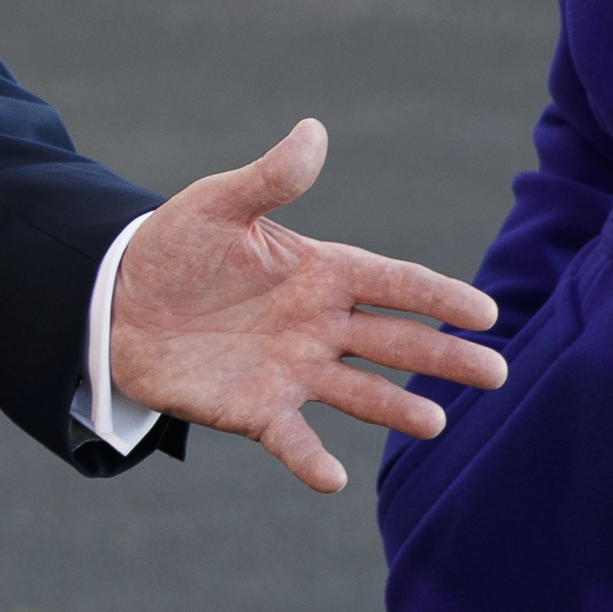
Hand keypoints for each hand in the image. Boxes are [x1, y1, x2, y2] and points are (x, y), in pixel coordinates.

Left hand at [104, 117, 506, 493]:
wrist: (116, 303)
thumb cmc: (173, 247)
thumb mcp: (216, 206)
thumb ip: (268, 179)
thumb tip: (312, 131)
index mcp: (320, 272)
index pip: (393, 283)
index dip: (438, 297)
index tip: (486, 314)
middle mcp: (319, 325)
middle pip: (395, 342)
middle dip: (445, 358)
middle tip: (496, 375)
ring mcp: (292, 371)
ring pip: (360, 394)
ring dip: (397, 409)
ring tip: (436, 423)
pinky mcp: (256, 409)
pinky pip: (292, 438)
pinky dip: (311, 460)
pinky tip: (333, 480)